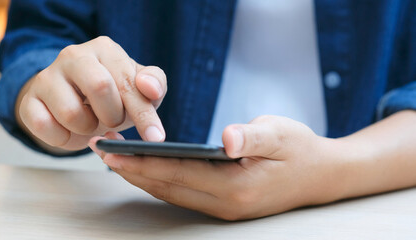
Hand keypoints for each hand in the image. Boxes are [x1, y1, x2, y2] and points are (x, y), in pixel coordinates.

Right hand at [16, 36, 166, 150]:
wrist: (75, 101)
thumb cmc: (114, 95)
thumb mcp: (140, 88)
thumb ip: (155, 84)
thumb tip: (150, 88)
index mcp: (104, 49)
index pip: (128, 82)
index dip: (144, 114)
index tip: (156, 139)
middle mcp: (73, 56)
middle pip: (100, 88)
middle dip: (113, 116)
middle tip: (113, 120)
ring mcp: (47, 76)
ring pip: (72, 113)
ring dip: (88, 128)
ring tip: (91, 121)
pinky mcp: (29, 100)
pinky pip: (44, 126)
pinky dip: (63, 138)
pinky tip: (70, 129)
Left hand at [88, 115, 343, 220]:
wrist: (323, 176)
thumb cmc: (301, 149)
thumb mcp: (283, 134)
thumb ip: (254, 136)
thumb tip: (228, 138)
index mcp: (237, 187)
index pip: (179, 173)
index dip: (143, 162)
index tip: (113, 151)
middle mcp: (226, 205)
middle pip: (168, 188)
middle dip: (132, 171)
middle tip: (102, 154)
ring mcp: (224, 209)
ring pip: (173, 195)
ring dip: (143, 178)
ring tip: (116, 161)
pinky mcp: (225, 206)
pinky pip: (184, 196)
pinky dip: (161, 183)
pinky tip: (148, 172)